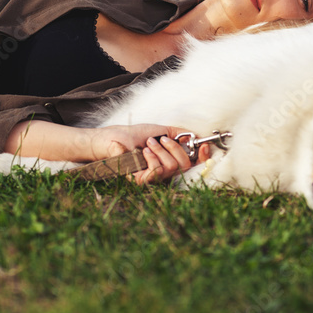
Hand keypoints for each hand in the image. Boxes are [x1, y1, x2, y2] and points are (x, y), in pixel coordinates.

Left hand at [90, 124, 211, 184]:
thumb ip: (176, 134)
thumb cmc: (128, 135)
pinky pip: (158, 172)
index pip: (191, 164)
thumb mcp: (157, 131)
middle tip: (162, 139)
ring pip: (172, 168)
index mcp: (167, 160)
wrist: (108, 139)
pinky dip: (153, 158)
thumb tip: (195, 136)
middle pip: (185, 166)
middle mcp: (162, 171)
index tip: (204, 146)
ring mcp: (152, 178)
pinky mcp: (142, 181)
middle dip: (176, 148)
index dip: (202, 157)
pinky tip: (143, 152)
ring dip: (161, 151)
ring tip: (147, 144)